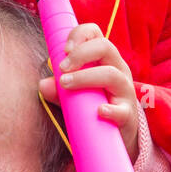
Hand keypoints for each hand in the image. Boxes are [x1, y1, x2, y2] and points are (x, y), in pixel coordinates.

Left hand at [38, 22, 139, 161]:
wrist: (116, 137)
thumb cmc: (92, 107)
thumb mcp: (74, 95)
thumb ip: (58, 89)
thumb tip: (43, 85)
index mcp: (104, 60)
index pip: (96, 34)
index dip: (80, 35)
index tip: (65, 49)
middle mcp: (118, 70)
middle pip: (105, 47)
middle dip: (81, 53)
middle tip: (62, 68)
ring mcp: (125, 91)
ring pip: (112, 74)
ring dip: (86, 77)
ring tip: (66, 84)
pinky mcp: (127, 115)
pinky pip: (122, 110)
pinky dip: (110, 110)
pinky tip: (99, 111)